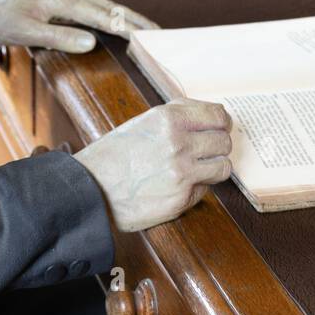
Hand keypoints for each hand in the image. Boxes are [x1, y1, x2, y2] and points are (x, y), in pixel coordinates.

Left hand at [0, 0, 158, 54]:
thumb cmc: (1, 20)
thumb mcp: (27, 33)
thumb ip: (60, 37)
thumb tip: (93, 43)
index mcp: (61, 0)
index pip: (102, 15)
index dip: (127, 27)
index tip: (149, 36)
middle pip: (109, 6)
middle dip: (135, 19)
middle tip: (160, 32)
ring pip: (103, 5)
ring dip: (125, 16)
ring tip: (147, 28)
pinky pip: (93, 7)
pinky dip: (111, 15)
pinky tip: (118, 23)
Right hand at [75, 100, 232, 231]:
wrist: (90, 189)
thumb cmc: (113, 156)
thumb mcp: (143, 123)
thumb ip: (175, 117)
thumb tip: (207, 116)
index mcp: (168, 119)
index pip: (218, 115)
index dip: (222, 123)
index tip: (220, 128)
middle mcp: (178, 143)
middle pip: (224, 141)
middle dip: (218, 146)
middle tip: (206, 151)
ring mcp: (182, 173)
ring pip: (223, 167)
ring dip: (213, 168)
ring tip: (198, 169)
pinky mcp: (181, 199)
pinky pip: (205, 190)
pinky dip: (197, 188)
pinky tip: (178, 185)